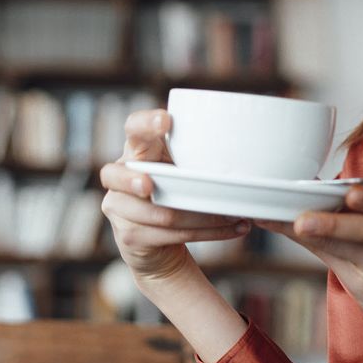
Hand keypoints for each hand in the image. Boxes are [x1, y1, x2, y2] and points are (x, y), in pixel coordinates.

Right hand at [100, 109, 250, 284]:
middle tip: (147, 185)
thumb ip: (195, 157)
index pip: (132, 128)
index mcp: (138, 150)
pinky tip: (232, 229)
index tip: (166, 121)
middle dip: (134, 180)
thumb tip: (247, 152)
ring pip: (159, 213)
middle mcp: (119, 176)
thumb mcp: (181, 168)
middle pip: (115, 174)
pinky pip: (170, 235)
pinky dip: (206, 233)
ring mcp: (119, 208)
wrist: (156, 242)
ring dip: (201, 215)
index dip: (145, 124)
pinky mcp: (130, 236)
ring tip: (232, 213)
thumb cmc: (174, 191)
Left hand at [256, 182, 362, 337]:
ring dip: (316, 235)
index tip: (350, 194)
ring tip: (296, 227)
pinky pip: (332, 259)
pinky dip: (309, 243)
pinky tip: (288, 231)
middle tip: (304, 220)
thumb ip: (360, 206)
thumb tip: (311, 184)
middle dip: (333, 223)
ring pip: (346, 246)